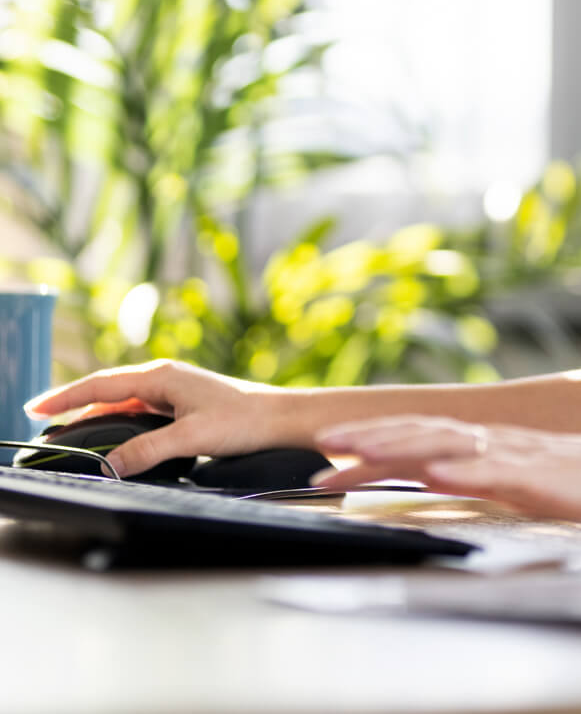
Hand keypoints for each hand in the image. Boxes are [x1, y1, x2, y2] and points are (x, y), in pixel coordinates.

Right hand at [24, 359, 294, 475]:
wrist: (281, 418)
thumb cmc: (245, 420)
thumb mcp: (191, 436)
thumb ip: (148, 450)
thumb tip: (110, 466)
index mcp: (162, 377)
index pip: (102, 385)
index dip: (66, 396)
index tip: (37, 407)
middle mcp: (165, 378)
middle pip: (107, 390)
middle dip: (73, 402)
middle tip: (40, 417)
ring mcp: (174, 390)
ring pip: (123, 401)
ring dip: (94, 412)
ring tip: (65, 427)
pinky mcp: (183, 404)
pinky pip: (138, 410)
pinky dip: (116, 419)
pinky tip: (107, 431)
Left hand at [311, 416, 580, 523]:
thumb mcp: (525, 481)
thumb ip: (483, 476)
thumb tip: (435, 481)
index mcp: (492, 443)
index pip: (421, 436)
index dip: (374, 440)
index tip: (328, 452)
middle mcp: (498, 440)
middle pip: (423, 432)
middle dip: (370, 436)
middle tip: (323, 445)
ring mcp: (519, 455)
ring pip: (449, 443)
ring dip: (401, 445)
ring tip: (360, 449)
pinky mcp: (543, 476)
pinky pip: (496, 470)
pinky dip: (462, 470)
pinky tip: (436, 473)